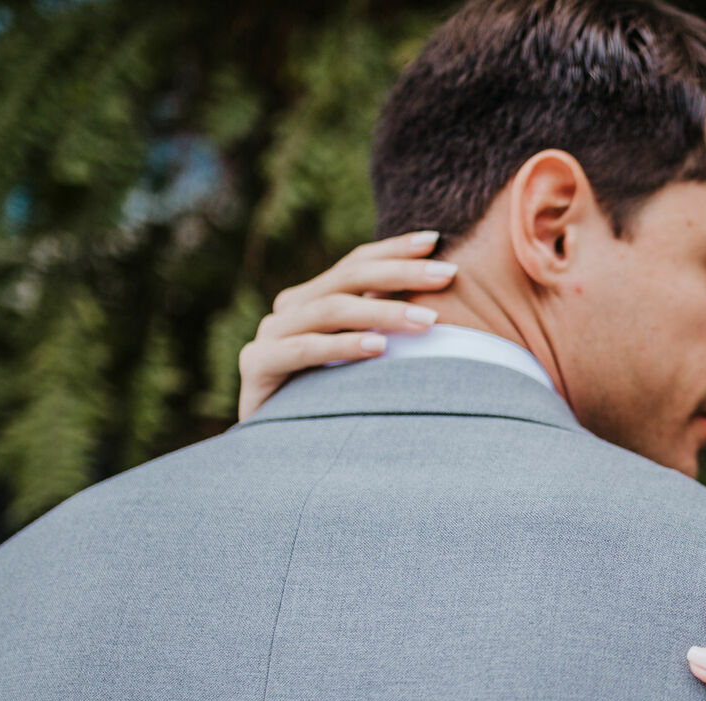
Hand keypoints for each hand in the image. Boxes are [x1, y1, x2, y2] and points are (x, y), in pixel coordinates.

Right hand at [236, 230, 460, 420]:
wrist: (278, 454)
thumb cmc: (332, 405)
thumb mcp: (364, 362)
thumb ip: (385, 330)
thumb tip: (445, 308)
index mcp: (313, 300)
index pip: (356, 263)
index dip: (395, 249)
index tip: (437, 241)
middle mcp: (290, 309)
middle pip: (348, 277)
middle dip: (401, 273)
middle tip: (448, 274)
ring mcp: (270, 334)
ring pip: (331, 310)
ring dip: (383, 312)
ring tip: (428, 321)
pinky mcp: (257, 364)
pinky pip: (305, 349)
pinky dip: (343, 346)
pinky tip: (379, 348)